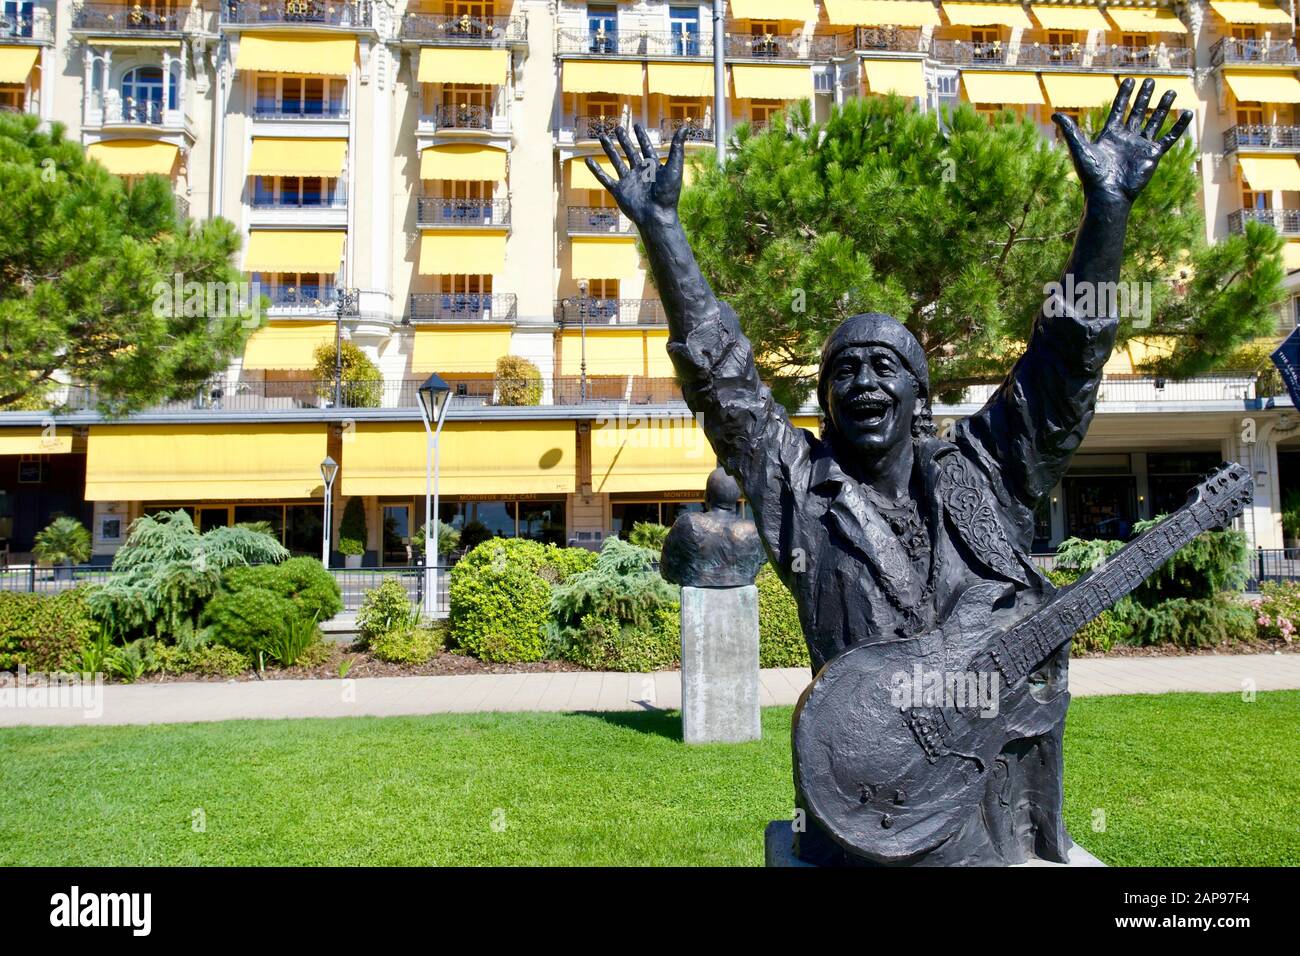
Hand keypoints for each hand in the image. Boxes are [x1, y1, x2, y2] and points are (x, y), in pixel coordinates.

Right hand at [587, 124, 689, 228]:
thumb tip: (685, 126)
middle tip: (618, 128)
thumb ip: (677, 147)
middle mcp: (640, 172)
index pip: (646, 147)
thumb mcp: (674, 166)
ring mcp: (628, 181)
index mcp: (652, 167)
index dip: (642, 137)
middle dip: (624, 140)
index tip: (637, 126)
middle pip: (630, 152)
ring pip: (616, 161)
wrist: (656, 216)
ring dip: (609, 149)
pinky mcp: (619, 191)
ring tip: (602, 137)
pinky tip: (588, 161)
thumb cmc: (668, 194)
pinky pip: (605, 178)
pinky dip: (596, 170)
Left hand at [1053, 78, 1191, 204]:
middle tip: (1151, 80)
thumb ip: (1070, 130)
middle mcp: (1126, 138)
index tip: (1130, 80)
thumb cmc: (1093, 174)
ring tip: (1171, 91)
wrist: (1108, 194)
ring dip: (1162, 107)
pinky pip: (1169, 138)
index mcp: (1110, 134)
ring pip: (1154, 121)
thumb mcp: (1080, 148)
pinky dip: (1179, 126)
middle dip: (1143, 96)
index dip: (1123, 95)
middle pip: (1137, 112)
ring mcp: (1141, 145)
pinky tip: (1187, 113)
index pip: (1118, 109)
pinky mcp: (1153, 154)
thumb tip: (1055, 114)